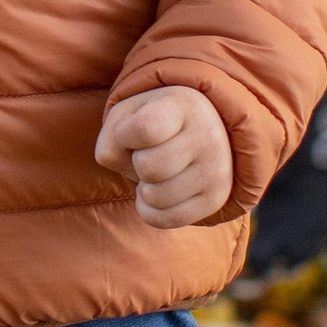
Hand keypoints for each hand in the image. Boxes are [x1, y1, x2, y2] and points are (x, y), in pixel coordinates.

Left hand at [96, 85, 233, 228]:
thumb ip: (110, 141)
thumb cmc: (152, 120)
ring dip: (144, 188)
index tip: (134, 129)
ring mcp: (216, 171)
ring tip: (158, 171)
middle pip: (148, 168)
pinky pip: (165, 219)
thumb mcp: (126, 115)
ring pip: (156, 198)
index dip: (125, 135)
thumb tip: (129, 175)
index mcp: (184, 106)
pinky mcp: (215, 199)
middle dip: (137, 163)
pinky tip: (158, 191)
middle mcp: (208, 137)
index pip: (143, 130)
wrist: (199, 130)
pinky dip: (151, 210)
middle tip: (149, 152)